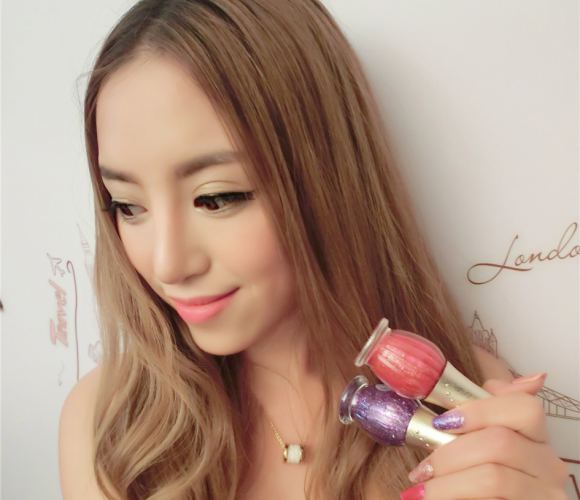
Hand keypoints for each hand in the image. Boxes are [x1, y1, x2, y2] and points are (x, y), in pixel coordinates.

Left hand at [400, 373, 569, 499]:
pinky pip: (490, 497)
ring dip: (447, 482)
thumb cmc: (475, 477)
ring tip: (422, 487)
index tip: (442, 421)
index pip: (524, 407)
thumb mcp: (477, 443)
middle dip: (450, 453)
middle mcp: (549, 464)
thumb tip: (500, 378)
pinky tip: (433, 498)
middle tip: (422, 467)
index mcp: (536, 437)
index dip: (479, 410)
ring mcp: (547, 494)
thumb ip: (482, 412)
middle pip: (500, 441)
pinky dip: (453, 496)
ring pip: (493, 476)